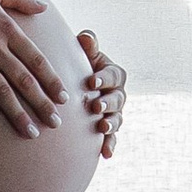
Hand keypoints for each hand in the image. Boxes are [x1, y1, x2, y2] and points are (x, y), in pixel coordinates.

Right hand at [0, 0, 67, 137]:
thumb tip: (43, 7)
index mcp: (6, 28)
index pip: (36, 59)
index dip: (51, 80)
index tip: (63, 97)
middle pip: (23, 80)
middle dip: (42, 104)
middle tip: (56, 123)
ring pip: (1, 92)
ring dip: (17, 114)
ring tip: (31, 133)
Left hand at [79, 29, 128, 157]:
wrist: (72, 88)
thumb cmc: (78, 66)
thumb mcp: (83, 55)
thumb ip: (88, 46)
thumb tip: (85, 37)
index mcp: (113, 74)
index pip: (113, 75)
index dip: (104, 78)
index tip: (92, 81)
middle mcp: (117, 94)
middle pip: (118, 98)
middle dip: (108, 103)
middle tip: (95, 106)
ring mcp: (114, 113)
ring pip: (117, 119)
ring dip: (111, 124)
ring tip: (102, 127)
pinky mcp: (107, 130)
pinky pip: (112, 138)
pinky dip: (110, 145)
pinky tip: (106, 154)